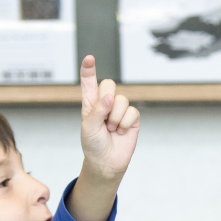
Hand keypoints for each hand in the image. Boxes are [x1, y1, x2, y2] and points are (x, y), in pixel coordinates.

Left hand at [78, 55, 139, 180]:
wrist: (106, 162)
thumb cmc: (93, 145)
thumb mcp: (88, 127)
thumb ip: (97, 110)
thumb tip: (110, 97)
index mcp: (90, 103)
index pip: (89, 82)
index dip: (89, 70)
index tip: (89, 58)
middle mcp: (106, 104)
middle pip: (109, 84)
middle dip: (106, 98)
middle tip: (104, 117)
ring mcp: (120, 111)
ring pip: (122, 99)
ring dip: (115, 117)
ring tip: (111, 129)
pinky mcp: (132, 119)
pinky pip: (132, 112)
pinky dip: (124, 123)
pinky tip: (120, 132)